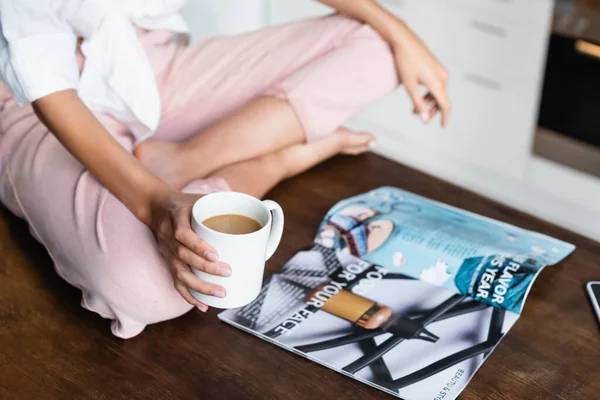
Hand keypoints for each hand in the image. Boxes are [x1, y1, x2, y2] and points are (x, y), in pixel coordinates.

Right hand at [148, 190, 231, 310]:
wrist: (156, 206)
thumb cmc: (187, 203)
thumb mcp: (202, 198)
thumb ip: (226, 203)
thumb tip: (264, 208)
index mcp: (177, 218)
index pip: (183, 234)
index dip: (198, 246)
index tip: (216, 255)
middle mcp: (168, 236)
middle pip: (183, 256)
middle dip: (206, 268)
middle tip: (228, 273)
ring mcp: (167, 251)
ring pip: (179, 273)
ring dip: (200, 286)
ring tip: (220, 293)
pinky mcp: (168, 262)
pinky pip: (175, 282)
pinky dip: (189, 295)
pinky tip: (203, 305)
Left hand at [390, 20, 450, 126]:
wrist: (404, 40)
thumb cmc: (405, 61)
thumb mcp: (409, 86)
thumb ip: (418, 104)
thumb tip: (424, 119)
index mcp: (437, 83)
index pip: (445, 105)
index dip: (445, 118)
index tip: (442, 127)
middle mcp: (443, 76)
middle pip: (441, 100)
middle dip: (431, 111)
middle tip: (418, 117)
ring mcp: (440, 71)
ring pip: (438, 93)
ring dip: (429, 102)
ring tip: (414, 108)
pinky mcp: (436, 67)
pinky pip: (436, 84)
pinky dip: (429, 93)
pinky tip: (418, 95)